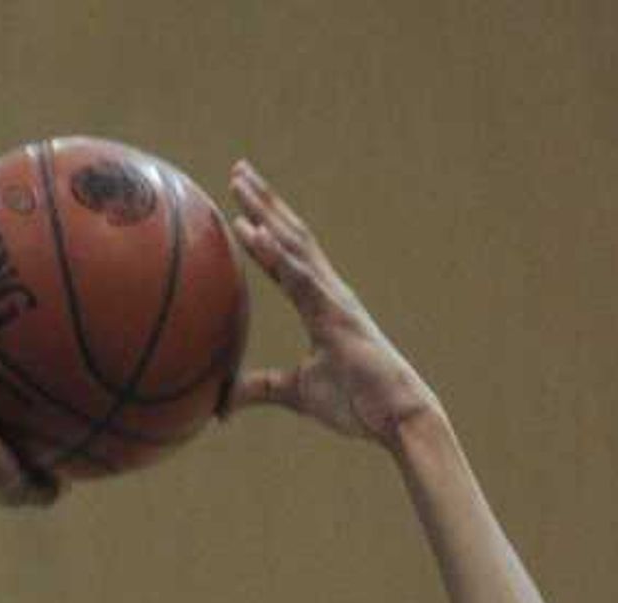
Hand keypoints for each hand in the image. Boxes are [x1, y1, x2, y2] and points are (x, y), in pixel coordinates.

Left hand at [226, 161, 440, 447]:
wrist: (397, 415)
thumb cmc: (356, 403)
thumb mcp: (296, 394)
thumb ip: (259, 389)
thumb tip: (220, 404)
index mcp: (321, 303)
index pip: (287, 258)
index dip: (265, 230)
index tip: (242, 205)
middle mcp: (329, 290)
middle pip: (291, 235)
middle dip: (265, 202)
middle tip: (239, 170)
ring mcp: (334, 297)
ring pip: (294, 243)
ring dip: (266, 212)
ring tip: (240, 184)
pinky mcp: (336, 314)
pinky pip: (299, 277)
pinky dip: (274, 253)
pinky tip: (252, 231)